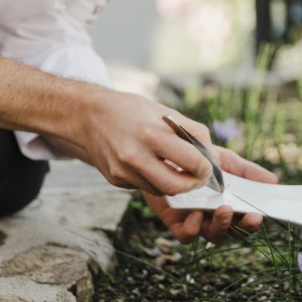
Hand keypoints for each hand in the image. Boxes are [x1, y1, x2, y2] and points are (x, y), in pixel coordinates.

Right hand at [70, 91, 225, 195]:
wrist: (89, 116)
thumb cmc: (131, 110)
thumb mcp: (165, 112)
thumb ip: (192, 133)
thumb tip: (213, 156)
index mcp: (151, 133)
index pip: (191, 161)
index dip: (205, 168)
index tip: (207, 166)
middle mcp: (134, 155)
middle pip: (176, 186)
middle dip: (192, 184)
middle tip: (197, 177)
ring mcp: (123, 171)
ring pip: (161, 191)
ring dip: (174, 184)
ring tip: (176, 168)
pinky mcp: (116, 180)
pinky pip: (145, 187)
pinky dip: (155, 180)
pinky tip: (152, 165)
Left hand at [143, 147, 277, 243]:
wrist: (166, 156)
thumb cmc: (199, 160)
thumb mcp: (225, 161)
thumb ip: (247, 171)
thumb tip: (273, 180)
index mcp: (231, 205)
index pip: (246, 221)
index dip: (253, 222)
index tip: (260, 215)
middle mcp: (215, 218)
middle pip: (233, 232)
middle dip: (241, 226)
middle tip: (245, 215)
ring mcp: (197, 222)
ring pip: (212, 235)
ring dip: (220, 225)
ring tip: (222, 209)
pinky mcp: (176, 223)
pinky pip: (186, 235)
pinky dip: (192, 228)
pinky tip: (195, 214)